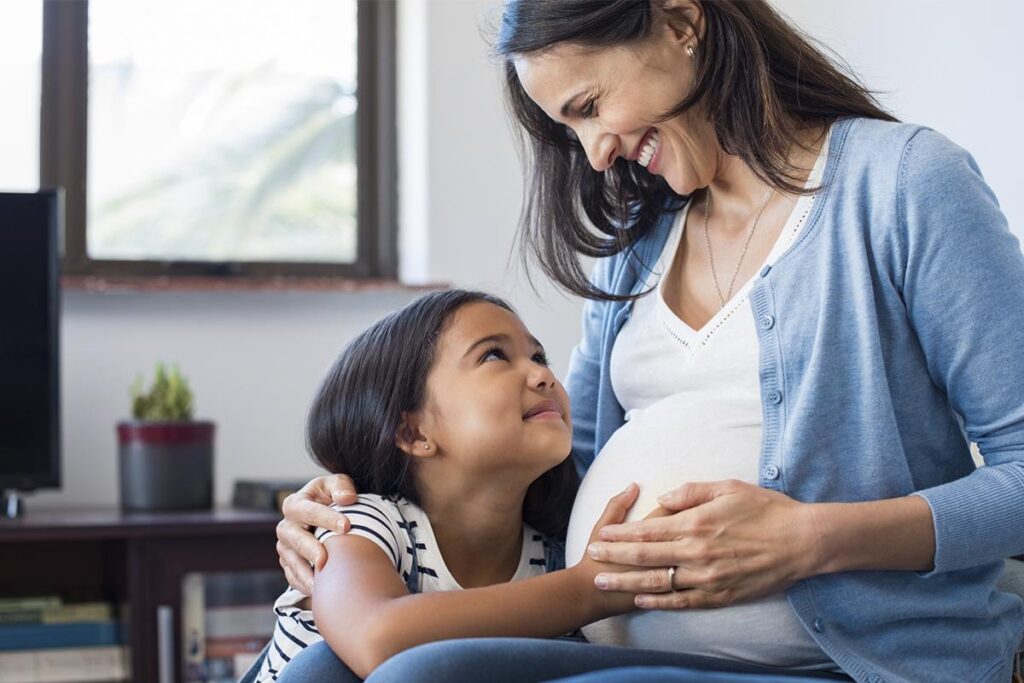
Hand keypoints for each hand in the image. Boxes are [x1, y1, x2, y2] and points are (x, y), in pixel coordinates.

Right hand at [276, 474, 358, 594]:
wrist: (324, 517)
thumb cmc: (331, 498)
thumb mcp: (336, 485)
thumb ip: (341, 486)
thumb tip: (348, 498)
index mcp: (295, 503)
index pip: (307, 510)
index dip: (326, 518)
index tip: (346, 526)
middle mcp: (286, 526)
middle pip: (294, 538)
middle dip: (310, 549)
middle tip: (326, 559)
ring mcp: (285, 548)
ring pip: (291, 562)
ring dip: (305, 573)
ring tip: (321, 584)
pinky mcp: (288, 565)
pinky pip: (293, 578)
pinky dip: (304, 585)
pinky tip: (318, 591)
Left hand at [586, 479, 817, 609]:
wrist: (802, 542)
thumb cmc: (766, 509)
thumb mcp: (728, 487)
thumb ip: (691, 493)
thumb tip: (661, 500)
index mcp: (697, 523)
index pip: (648, 530)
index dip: (621, 533)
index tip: (600, 533)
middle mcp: (698, 552)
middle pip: (645, 556)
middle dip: (614, 556)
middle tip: (590, 556)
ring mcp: (708, 577)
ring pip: (658, 581)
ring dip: (626, 581)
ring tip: (602, 581)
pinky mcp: (721, 595)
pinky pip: (683, 601)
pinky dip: (659, 601)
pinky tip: (640, 598)